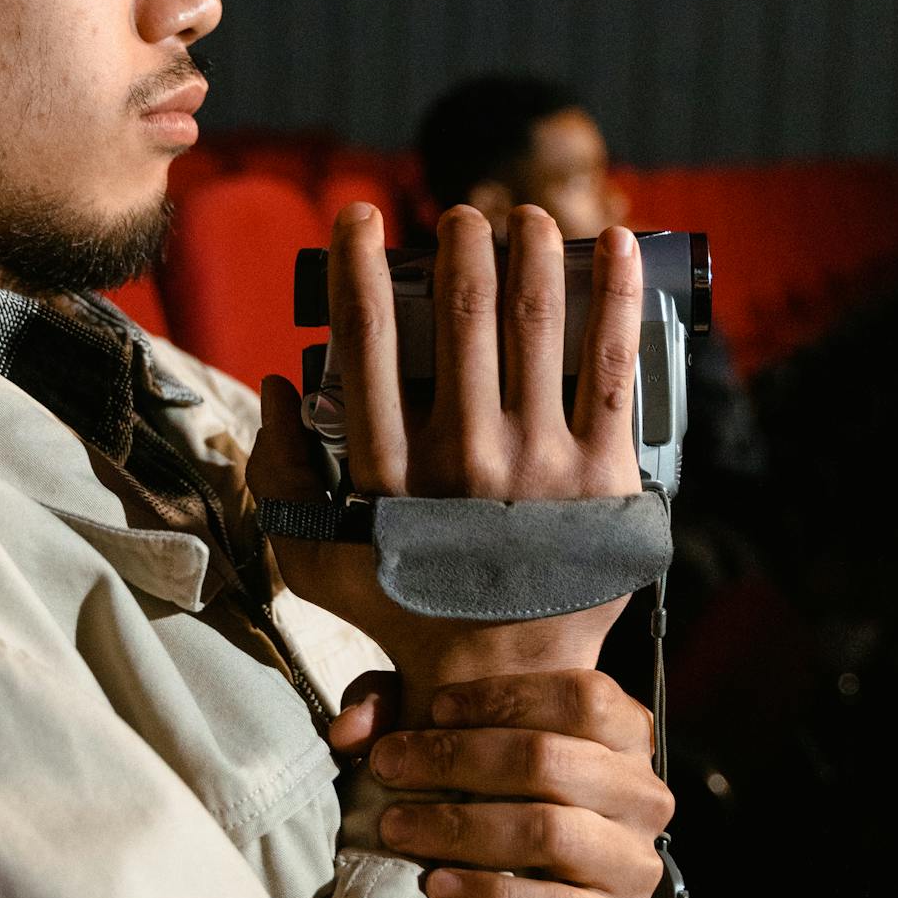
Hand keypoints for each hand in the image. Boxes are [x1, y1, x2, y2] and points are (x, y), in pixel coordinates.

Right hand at [248, 202, 645, 717]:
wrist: (503, 681)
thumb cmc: (404, 607)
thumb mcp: (314, 557)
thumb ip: (280, 473)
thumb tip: (279, 381)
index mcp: (388, 473)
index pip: (365, 344)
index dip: (358, 267)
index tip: (359, 218)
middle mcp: (462, 460)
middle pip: (462, 317)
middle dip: (465, 244)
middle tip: (467, 216)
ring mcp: (538, 467)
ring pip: (538, 326)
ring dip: (535, 252)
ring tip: (534, 219)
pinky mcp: (604, 478)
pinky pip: (612, 370)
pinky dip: (618, 300)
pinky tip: (618, 250)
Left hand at [362, 668, 670, 897]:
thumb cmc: (495, 800)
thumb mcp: (452, 737)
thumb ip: (397, 707)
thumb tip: (350, 730)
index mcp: (624, 735)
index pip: (581, 696)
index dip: (504, 696)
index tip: (436, 708)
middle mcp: (643, 795)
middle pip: (550, 759)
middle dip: (455, 760)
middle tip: (389, 769)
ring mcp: (637, 865)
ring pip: (550, 831)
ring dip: (460, 828)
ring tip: (398, 828)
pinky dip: (491, 897)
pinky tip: (440, 887)